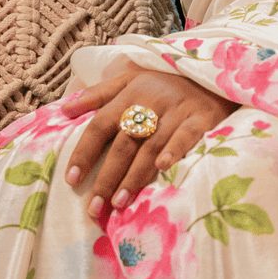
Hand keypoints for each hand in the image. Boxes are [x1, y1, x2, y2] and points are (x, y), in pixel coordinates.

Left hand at [64, 62, 237, 218]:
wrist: (213, 72)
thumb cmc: (166, 82)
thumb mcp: (131, 78)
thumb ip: (99, 94)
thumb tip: (65, 109)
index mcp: (129, 93)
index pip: (100, 125)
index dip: (84, 152)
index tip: (71, 180)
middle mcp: (151, 102)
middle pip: (123, 143)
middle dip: (107, 176)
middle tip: (95, 206)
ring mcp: (177, 110)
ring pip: (151, 145)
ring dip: (134, 175)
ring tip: (120, 202)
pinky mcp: (202, 118)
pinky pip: (186, 136)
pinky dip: (174, 150)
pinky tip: (163, 168)